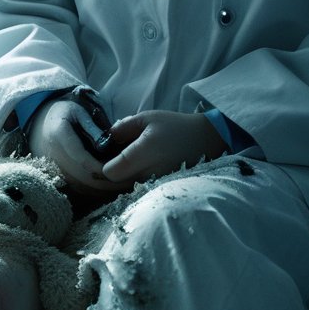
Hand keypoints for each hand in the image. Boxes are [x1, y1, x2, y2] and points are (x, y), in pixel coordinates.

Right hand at [28, 97, 118, 200]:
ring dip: (103, 189)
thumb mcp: (80, 112)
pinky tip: (113, 187)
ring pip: (81, 187)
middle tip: (131, 181)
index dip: (103, 168)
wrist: (42, 123)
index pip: (82, 158)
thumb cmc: (66, 114)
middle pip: (82, 178)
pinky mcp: (59, 178)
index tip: (123, 169)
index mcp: (58, 136)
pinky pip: (78, 189)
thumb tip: (106, 147)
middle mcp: (53, 156)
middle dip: (107, 182)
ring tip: (126, 185)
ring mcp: (54, 169)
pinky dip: (96, 191)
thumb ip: (93, 128)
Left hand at [100, 110, 223, 190]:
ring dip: (122, 179)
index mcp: (142, 154)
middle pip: (114, 185)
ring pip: (126, 190)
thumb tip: (107, 137)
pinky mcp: (160, 190)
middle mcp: (147, 174)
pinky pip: (138, 191)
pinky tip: (138, 170)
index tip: (107, 155)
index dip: (104, 165)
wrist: (204, 141)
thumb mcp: (148, 118)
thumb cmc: (174, 127)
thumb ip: (123, 127)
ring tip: (127, 163)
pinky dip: (133, 183)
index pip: (110, 173)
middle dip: (110, 173)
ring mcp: (154, 186)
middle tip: (113, 158)